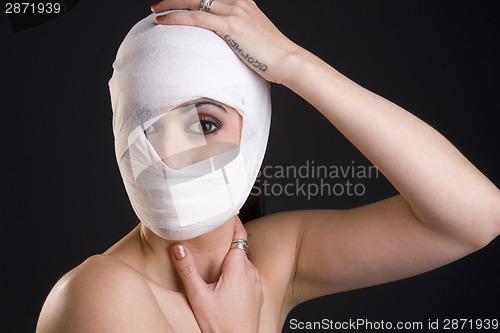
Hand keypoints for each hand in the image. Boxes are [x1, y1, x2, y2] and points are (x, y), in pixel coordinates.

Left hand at [152, 0, 301, 83]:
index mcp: (243, 3)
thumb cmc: (272, 56)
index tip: (177, 3)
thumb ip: (239, 34)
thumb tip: (227, 45)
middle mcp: (238, 2)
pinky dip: (177, 18)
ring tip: (155, 11)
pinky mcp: (232, 26)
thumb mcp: (254, 38)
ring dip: (171, 5)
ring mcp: (235, 12)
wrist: (288, 60)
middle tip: (158, 5)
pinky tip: (163, 21)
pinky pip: (197, 18)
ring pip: (194, 2)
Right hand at [170, 218, 263, 332]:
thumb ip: (187, 270)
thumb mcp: (198, 296)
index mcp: (238, 267)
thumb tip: (178, 247)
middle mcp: (251, 272)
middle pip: (239, 247)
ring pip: (244, 261)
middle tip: (212, 233)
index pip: (239, 234)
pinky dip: (238, 270)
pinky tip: (225, 279)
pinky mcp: (257, 293)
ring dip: (232, 257)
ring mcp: (256, 283)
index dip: (233, 221)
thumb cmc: (219, 325)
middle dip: (227, 241)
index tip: (225, 211)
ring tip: (216, 257)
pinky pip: (248, 274)